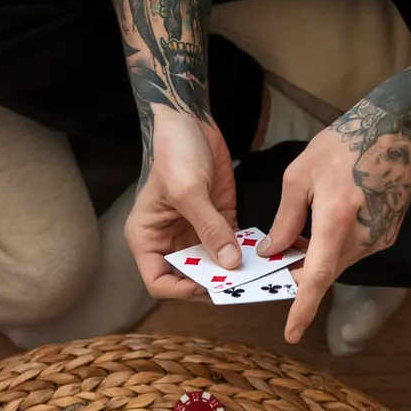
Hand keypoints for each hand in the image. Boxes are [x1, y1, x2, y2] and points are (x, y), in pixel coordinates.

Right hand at [126, 108, 241, 299]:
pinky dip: (245, 253)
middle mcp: (169, 242)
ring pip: (214, 267)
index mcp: (147, 239)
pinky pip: (231, 247)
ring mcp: (194, 234)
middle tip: (240, 286)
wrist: (188, 120)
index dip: (181, 290)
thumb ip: (209, 228)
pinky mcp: (217, 223)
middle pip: (189, 278)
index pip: (159, 282)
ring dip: (233, 272)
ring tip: (255, 276)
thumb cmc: (173, 152)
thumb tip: (230, 263)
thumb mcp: (189, 190)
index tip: (209, 286)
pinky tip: (263, 256)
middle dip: (213, 284)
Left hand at [263, 103, 410, 342]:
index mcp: (337, 218)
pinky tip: (329, 222)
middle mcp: (363, 235)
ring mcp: (380, 238)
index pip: (318, 276)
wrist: (398, 129)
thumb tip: (273, 252)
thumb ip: (285, 219)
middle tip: (277, 262)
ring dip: (319, 256)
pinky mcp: (389, 234)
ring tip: (303, 232)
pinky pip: (355, 250)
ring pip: (340, 261)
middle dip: (301, 272)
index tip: (291, 333)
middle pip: (327, 270)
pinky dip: (336, 246)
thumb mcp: (300, 175)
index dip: (303, 306)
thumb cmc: (345, 144)